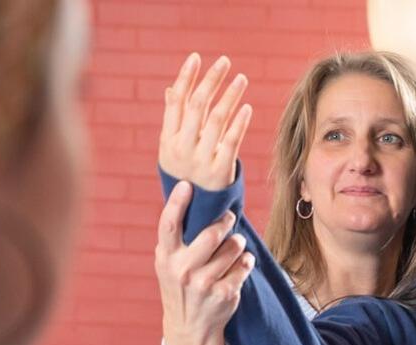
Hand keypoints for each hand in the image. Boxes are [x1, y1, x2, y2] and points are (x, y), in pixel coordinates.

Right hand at [155, 181, 254, 344]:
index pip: (168, 225)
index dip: (177, 202)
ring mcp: (205, 284)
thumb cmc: (180, 285)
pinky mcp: (225, 294)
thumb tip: (190, 199)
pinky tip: (241, 263)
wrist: (189, 327)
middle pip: (212, 234)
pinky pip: (245, 265)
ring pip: (233, 247)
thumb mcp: (169, 263)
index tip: (187, 185)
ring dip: (238, 242)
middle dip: (225, 221)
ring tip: (235, 244)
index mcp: (166, 257)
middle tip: (229, 218)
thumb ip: (177, 239)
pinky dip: (247, 261)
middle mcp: (183, 270)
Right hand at [159, 53, 251, 190]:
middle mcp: (181, 148)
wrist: (195, 216)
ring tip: (241, 78)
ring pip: (216, 120)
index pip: (176, 102)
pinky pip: (231, 142)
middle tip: (225, 62)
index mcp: (167, 140)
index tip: (196, 57)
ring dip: (230, 96)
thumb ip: (175, 121)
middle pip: (197, 106)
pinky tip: (247, 107)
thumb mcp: (174, 150)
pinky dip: (239, 123)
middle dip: (211, 80)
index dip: (186, 78)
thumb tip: (173, 89)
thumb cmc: (186, 177)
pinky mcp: (220, 171)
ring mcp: (200, 160)